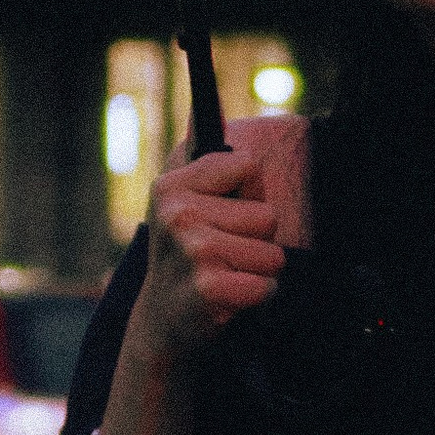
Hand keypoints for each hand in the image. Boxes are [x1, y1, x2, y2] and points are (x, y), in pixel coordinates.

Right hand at [138, 118, 303, 358]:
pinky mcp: (212, 288)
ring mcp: (195, 251)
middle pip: (266, 216)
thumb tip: (207, 110)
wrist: (162, 323)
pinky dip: (257, 298)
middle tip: (221, 256)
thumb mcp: (177, 202)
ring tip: (225, 277)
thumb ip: (199, 159)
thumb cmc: (181, 257)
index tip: (221, 215)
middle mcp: (178, 214)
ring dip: (256, 271)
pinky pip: (269, 285)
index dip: (246, 196)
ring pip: (272, 253)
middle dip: (254, 241)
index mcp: (171, 186)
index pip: (248, 167)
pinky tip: (228, 300)